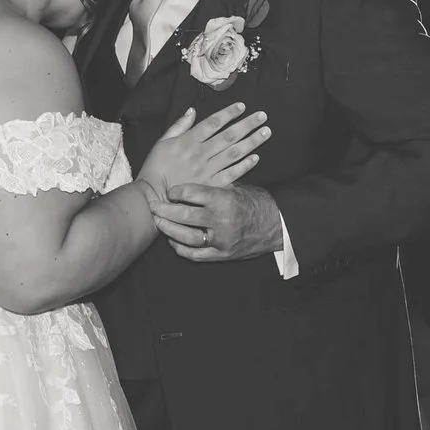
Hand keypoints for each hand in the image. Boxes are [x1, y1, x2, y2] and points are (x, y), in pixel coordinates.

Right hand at [136, 103, 268, 200]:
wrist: (153, 196)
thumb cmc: (155, 168)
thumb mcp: (162, 142)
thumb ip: (179, 126)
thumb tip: (192, 110)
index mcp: (188, 141)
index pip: (213, 123)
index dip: (229, 113)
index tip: (243, 106)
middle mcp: (201, 153)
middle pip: (229, 135)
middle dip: (248, 124)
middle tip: (263, 116)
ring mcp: (208, 170)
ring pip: (234, 152)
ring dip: (252, 141)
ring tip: (266, 132)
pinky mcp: (211, 185)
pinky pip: (232, 173)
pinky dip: (244, 165)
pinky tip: (255, 157)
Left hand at [147, 182, 287, 262]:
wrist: (277, 226)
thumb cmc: (255, 202)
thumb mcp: (236, 187)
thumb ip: (213, 185)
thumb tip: (190, 175)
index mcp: (224, 199)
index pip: (191, 193)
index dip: (176, 191)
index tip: (168, 190)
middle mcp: (221, 220)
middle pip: (184, 215)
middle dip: (165, 210)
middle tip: (152, 205)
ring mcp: (221, 240)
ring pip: (187, 237)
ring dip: (169, 230)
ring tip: (159, 222)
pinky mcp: (222, 254)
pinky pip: (195, 254)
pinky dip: (181, 248)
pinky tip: (172, 240)